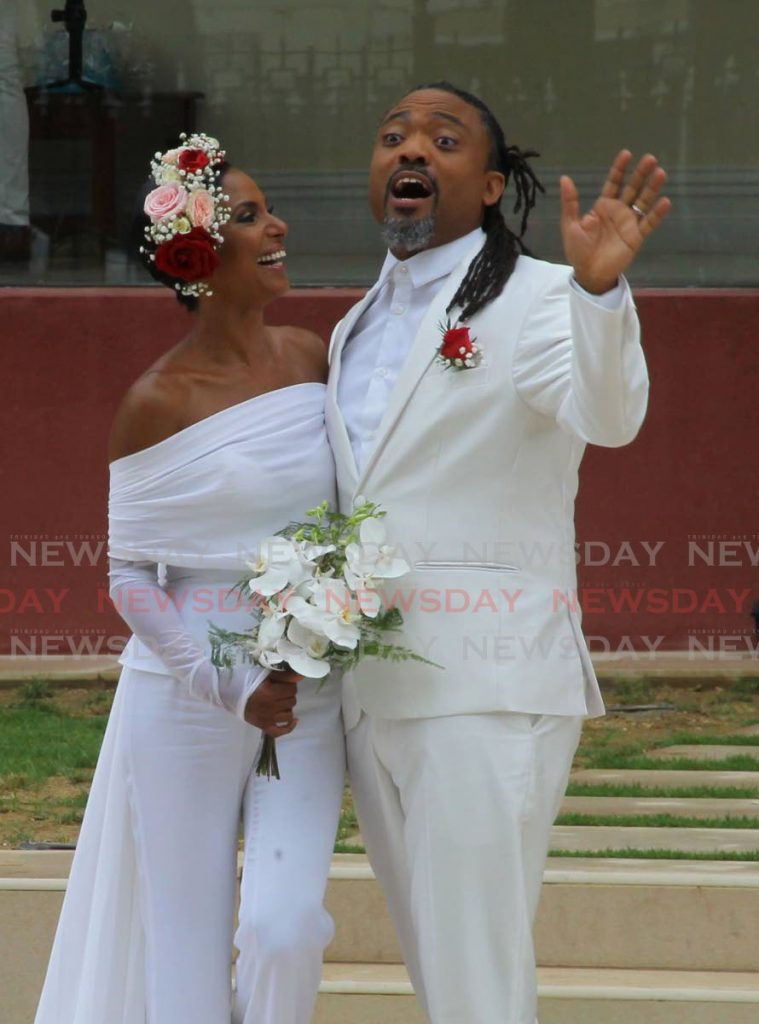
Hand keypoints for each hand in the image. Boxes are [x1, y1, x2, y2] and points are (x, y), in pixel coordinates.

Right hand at [243, 667, 302, 735]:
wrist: (232, 695)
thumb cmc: (248, 683)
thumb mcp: (265, 675)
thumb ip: (284, 676)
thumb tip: (301, 675)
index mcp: (269, 691)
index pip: (292, 689)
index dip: (290, 685)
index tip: (284, 685)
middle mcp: (269, 706)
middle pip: (292, 701)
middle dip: (289, 696)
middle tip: (281, 693)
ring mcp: (267, 718)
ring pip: (289, 714)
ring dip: (287, 708)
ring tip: (281, 704)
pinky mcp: (264, 727)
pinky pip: (281, 731)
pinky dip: (289, 727)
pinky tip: (294, 720)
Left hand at [560, 150, 671, 293]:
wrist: (588, 274)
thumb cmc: (578, 250)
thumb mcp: (570, 225)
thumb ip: (569, 203)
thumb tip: (564, 178)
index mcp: (603, 206)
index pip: (613, 183)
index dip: (619, 169)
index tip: (627, 154)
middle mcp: (618, 211)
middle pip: (632, 188)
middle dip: (641, 174)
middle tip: (651, 158)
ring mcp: (629, 223)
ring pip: (643, 201)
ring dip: (652, 188)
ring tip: (661, 173)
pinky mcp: (636, 237)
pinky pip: (649, 223)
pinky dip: (657, 213)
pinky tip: (665, 202)